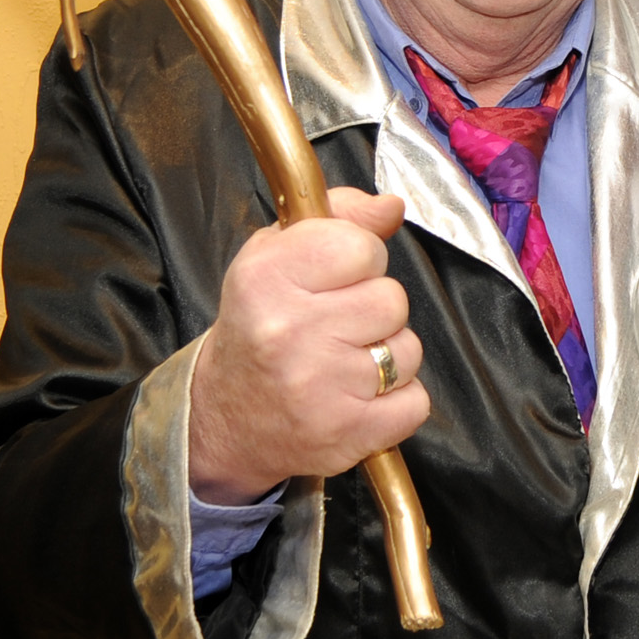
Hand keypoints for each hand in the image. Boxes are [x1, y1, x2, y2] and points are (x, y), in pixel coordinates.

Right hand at [188, 187, 430, 502]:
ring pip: (409, 350)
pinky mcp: (348, 433)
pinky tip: (356, 397)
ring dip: (386, 357)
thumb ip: (337, 219)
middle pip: (392, 299)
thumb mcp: (275, 258)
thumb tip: (392, 205)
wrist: (223, 421)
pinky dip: (396, 402)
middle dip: (374, 311)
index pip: (362, 247)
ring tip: (342, 363)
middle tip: (335, 327)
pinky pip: (415, 401)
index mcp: (266, 279)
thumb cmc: (258, 330)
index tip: (334, 278)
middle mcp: (290, 331)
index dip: (359, 261)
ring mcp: (320, 386)